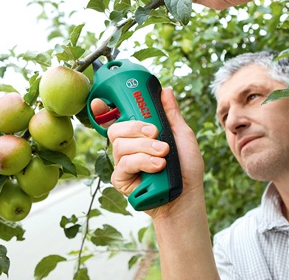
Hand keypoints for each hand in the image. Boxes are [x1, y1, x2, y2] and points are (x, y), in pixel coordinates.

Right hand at [103, 88, 205, 218]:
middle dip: (136, 127)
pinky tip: (158, 166)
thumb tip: (165, 90)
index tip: (102, 101)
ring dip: (145, 147)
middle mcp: (128, 147)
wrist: (187, 197)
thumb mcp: (182, 136)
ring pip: (120, 145)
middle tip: (156, 133)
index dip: (105, 108)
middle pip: (116, 129)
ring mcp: (123, 163)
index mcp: (139, 134)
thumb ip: (171, 114)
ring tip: (164, 155)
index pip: (118, 117)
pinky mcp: (121, 180)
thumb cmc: (186, 168)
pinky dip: (143, 162)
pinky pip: (124, 164)